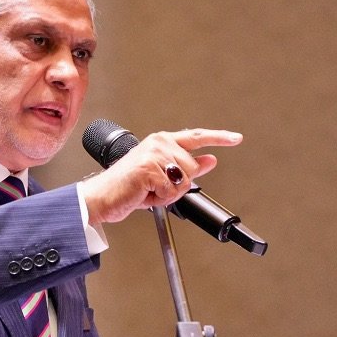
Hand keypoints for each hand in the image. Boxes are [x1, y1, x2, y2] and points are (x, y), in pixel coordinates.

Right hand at [80, 129, 242, 223]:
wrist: (100, 198)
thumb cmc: (126, 188)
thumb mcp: (161, 177)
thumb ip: (186, 167)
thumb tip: (209, 161)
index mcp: (160, 142)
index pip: (195, 137)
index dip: (219, 138)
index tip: (236, 138)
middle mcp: (158, 143)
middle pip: (191, 169)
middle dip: (177, 186)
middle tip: (155, 189)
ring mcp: (154, 154)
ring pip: (183, 181)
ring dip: (168, 194)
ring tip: (148, 192)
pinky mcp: (149, 168)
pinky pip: (171, 191)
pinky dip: (159, 199)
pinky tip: (144, 194)